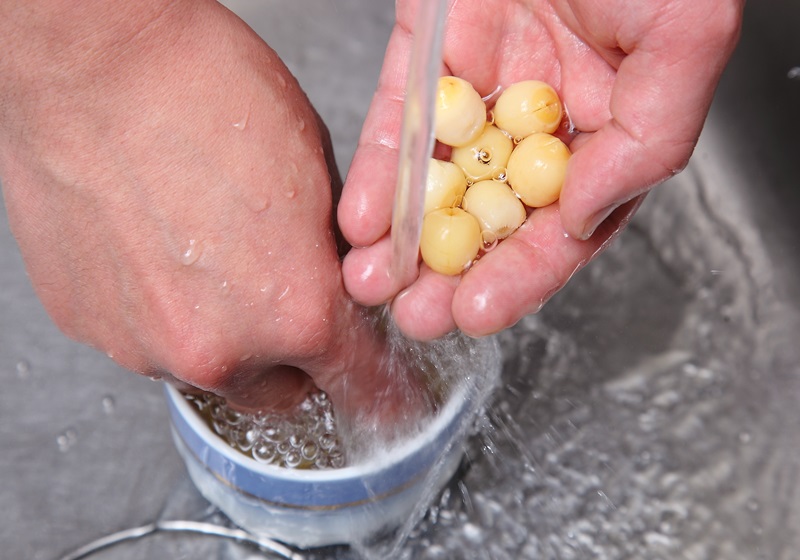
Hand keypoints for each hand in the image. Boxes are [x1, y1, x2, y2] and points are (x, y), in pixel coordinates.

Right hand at [0, 0, 413, 418]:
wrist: (94, 64)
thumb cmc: (206, 92)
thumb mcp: (318, 175)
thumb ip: (332, 258)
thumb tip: (339, 286)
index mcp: (295, 311)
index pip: (359, 385)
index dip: (379, 389)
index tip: (383, 396)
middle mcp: (219, 347)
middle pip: (282, 393)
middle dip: (297, 361)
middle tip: (288, 306)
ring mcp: (145, 345)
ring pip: (211, 370)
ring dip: (225, 334)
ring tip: (210, 256)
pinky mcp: (90, 327)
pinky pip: (148, 342)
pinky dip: (164, 314)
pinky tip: (158, 252)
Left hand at [338, 0, 742, 338]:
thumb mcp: (683, 35)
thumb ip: (648, 137)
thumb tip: (582, 217)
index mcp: (608, 127)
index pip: (564, 224)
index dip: (521, 275)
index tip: (476, 313)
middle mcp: (543, 118)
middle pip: (491, 216)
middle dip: (450, 271)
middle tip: (412, 314)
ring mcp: (483, 87)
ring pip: (439, 180)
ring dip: (402, 237)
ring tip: (369, 282)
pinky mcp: (429, 53)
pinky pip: (400, 121)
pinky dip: (379, 171)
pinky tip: (361, 218)